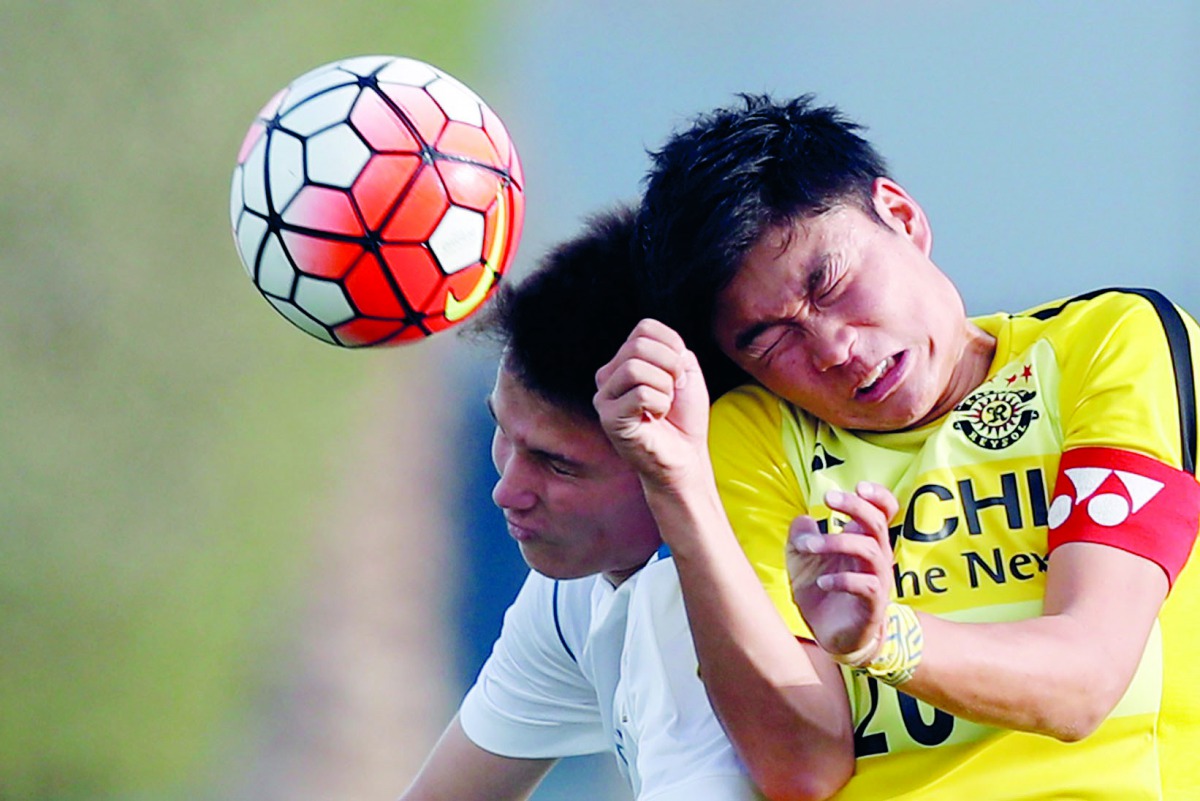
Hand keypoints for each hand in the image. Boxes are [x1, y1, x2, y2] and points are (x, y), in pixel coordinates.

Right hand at [593, 319, 710, 488]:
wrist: (685, 456)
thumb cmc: (683, 417)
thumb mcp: (685, 371)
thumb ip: (671, 349)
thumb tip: (656, 345)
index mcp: (624, 360)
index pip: (644, 328)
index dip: (672, 345)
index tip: (680, 372)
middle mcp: (608, 376)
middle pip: (639, 345)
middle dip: (670, 366)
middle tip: (674, 390)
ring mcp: (604, 397)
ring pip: (635, 368)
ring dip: (664, 388)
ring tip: (663, 406)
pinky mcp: (609, 419)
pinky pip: (640, 394)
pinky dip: (660, 405)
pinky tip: (656, 418)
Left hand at [786, 482, 898, 661]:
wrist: (831, 637)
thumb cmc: (822, 594)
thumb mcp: (802, 562)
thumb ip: (801, 538)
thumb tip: (802, 519)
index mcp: (863, 542)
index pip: (884, 512)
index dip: (878, 496)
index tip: (858, 486)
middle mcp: (876, 558)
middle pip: (877, 524)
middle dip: (855, 507)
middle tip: (828, 498)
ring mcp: (877, 582)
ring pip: (871, 551)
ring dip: (837, 541)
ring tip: (809, 546)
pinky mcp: (873, 606)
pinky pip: (867, 586)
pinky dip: (843, 579)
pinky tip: (821, 581)